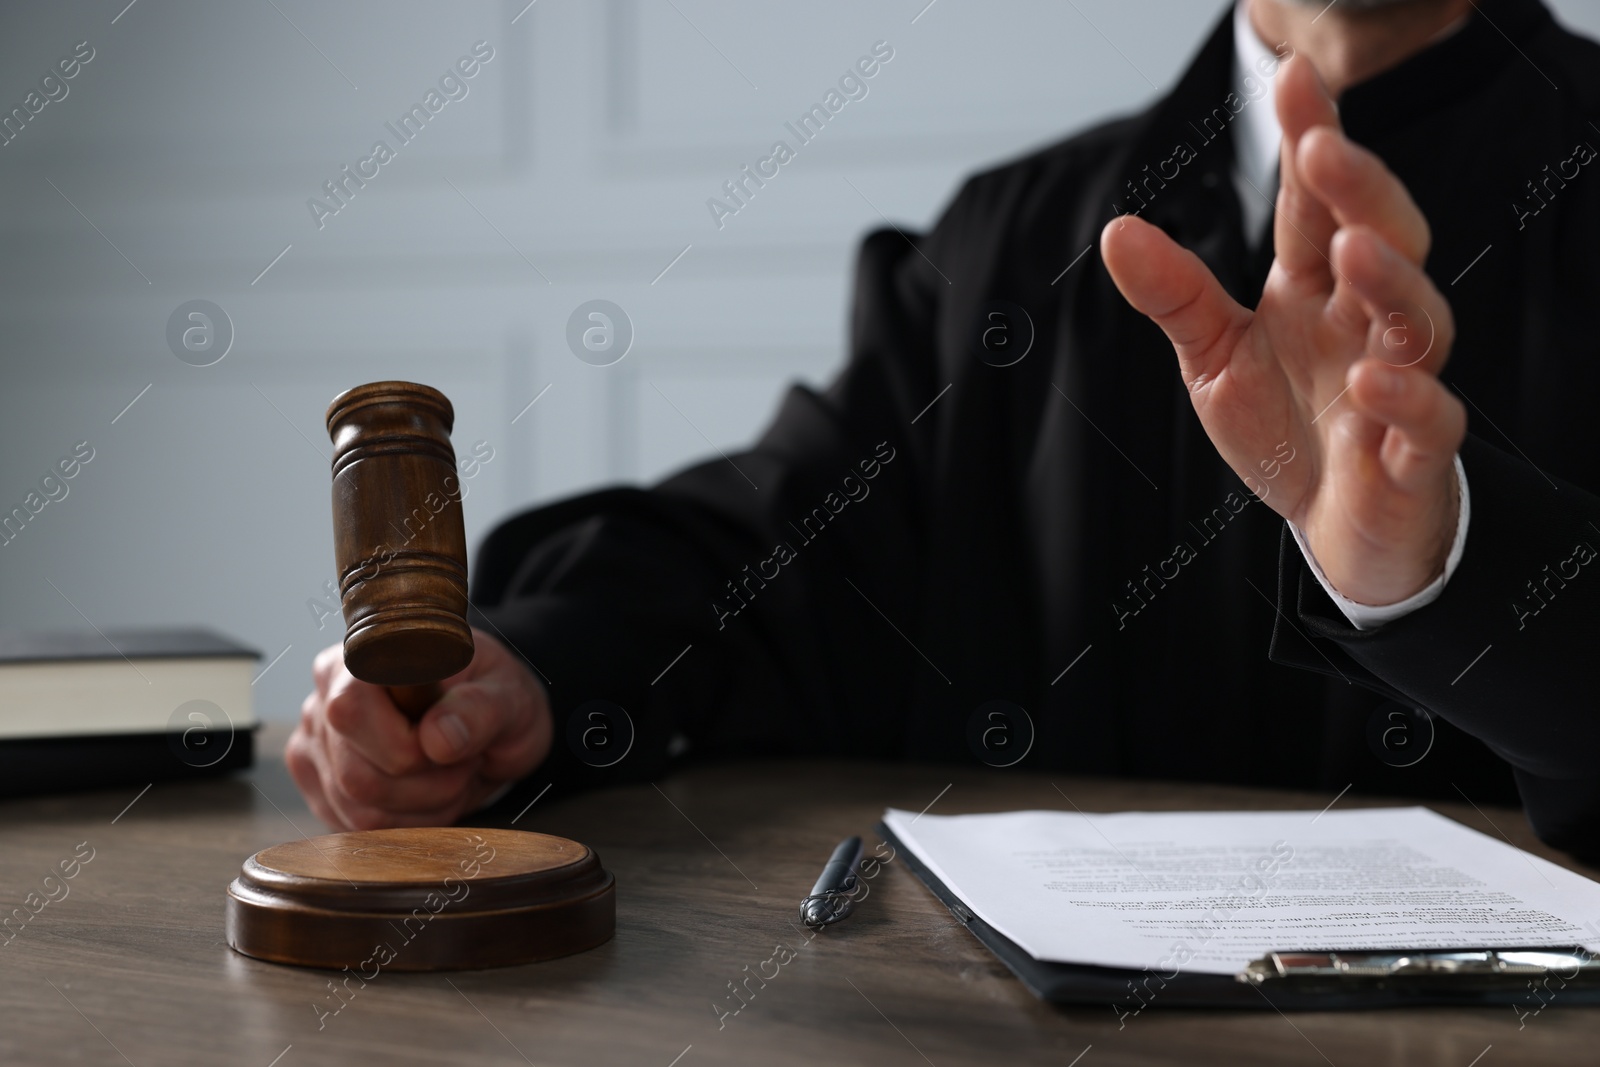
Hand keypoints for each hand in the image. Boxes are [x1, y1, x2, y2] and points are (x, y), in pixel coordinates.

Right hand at [287, 627, 551, 830]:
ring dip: (425, 806)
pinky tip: (433, 794)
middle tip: (466, 762)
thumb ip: (480, 709)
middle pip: (356, 774)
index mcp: (365, 657)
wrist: (489, 725)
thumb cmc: (496, 699)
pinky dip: (409, 822)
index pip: (351, 710)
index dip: (405, 744)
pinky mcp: (321, 787)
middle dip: (428, 784)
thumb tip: (438, 739)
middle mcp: (326, 697)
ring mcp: (316, 744)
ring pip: (359, 809)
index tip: (450, 743)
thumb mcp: (510, 696)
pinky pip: (357, 829)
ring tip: (453, 773)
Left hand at [1101, 54, 1462, 605]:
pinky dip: (1408, 399)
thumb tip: (1115, 230)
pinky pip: (1428, 419)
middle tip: (1321, 149)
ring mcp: (1399, 381)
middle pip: (1384, 237)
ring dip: (1389, 280)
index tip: (1294, 79)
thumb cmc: (1285, 429)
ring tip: (1350, 250)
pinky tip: (1375, 378)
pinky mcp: (1414, 453)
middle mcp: (1366, 322)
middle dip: (1358, 191)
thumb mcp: (1213, 358)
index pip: (1317, 203)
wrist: (1333, 526)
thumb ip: (1175, 296)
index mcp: (1315, 289)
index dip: (1312, 141)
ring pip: (1419, 318)